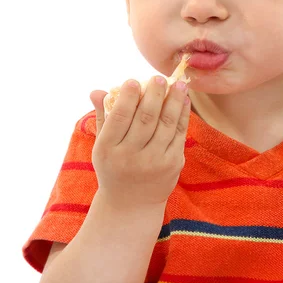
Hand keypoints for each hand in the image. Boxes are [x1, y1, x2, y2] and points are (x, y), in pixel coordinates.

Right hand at [89, 77, 190, 209]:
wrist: (131, 204)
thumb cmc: (114, 168)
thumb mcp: (102, 146)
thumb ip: (103, 117)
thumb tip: (97, 90)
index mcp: (108, 150)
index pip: (119, 118)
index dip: (127, 97)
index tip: (134, 80)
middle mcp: (131, 157)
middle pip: (146, 118)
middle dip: (154, 94)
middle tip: (159, 77)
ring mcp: (154, 162)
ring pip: (167, 124)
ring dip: (174, 101)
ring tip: (179, 83)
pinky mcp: (173, 164)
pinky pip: (180, 134)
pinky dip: (183, 115)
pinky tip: (184, 100)